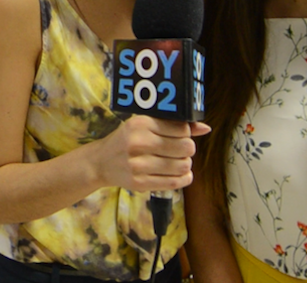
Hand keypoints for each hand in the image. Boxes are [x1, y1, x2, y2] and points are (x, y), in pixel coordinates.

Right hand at [94, 115, 211, 192]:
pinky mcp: (140, 183)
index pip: (181, 129)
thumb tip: (205, 128)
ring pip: (183, 166)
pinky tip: (178, 174)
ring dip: (185, 164)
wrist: (101, 162)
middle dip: (187, 150)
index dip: (187, 134)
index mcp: (140, 124)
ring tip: (176, 162)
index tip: (180, 137)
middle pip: (186, 147)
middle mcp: (138, 143)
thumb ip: (173, 125)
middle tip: (179, 150)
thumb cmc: (126, 140)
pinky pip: (174, 183)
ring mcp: (138, 165)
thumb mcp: (144, 125)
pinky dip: (183, 178)